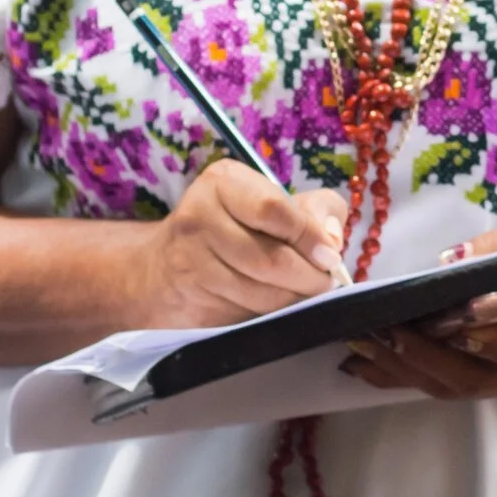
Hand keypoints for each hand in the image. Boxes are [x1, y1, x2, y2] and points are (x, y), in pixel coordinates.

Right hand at [133, 159, 347, 325]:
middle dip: (310, 277)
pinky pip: (246, 314)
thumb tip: (332, 242)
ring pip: (262, 292)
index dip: (310, 236)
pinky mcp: (190, 299)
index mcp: (224, 182)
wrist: (164, 267)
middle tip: (324, 282)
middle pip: (272, 258)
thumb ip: (315, 210)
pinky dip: (271, 314)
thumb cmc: (236, 227)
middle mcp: (199, 215)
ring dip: (295, 300)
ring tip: (304, 293)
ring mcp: (189, 260)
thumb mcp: (275, 202)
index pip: (273, 210)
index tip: (331, 256)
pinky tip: (276, 305)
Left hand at [340, 230, 496, 398]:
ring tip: (359, 346)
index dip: (495, 344)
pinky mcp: (495, 383)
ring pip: (454, 389)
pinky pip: (447, 385)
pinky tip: (367, 366)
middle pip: (477, 382)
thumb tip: (451, 259)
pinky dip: (405, 375)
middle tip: (380, 330)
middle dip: (422, 357)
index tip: (459, 322)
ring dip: (403, 369)